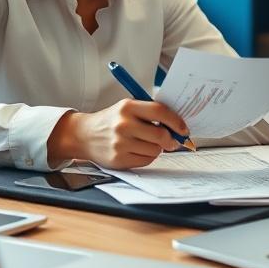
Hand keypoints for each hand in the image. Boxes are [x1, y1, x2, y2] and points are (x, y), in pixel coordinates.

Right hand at [47, 100, 188, 168]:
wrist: (84, 135)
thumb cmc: (111, 120)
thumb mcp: (128, 108)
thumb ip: (150, 114)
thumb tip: (177, 126)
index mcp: (128, 107)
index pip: (160, 112)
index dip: (176, 122)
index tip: (183, 129)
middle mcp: (123, 124)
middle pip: (161, 135)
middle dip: (171, 140)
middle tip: (172, 141)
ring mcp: (120, 143)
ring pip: (155, 150)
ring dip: (157, 149)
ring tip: (146, 143)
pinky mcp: (118, 159)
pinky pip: (146, 161)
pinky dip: (148, 157)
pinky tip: (138, 150)